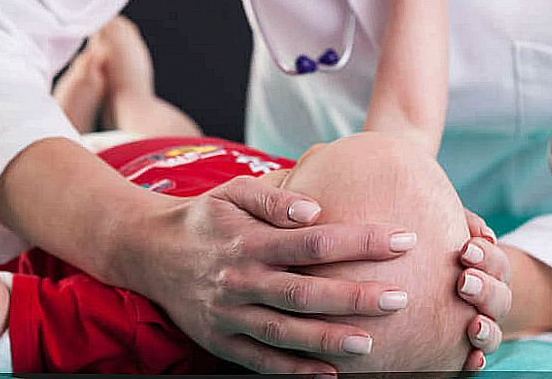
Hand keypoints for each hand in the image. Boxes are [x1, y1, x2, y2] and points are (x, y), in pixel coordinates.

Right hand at [117, 174, 417, 374]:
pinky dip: (294, 371)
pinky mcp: (220, 341)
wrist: (148, 250)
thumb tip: (314, 209)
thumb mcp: (233, 192)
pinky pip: (261, 361)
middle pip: (305, 292)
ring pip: (285, 332)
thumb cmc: (205, 216)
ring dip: (328, 339)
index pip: (315, 242)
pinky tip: (331, 374)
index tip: (404, 240)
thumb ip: (274, 199)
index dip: (361, 241)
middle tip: (400, 298)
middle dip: (355, 297)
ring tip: (371, 342)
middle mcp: (241, 280)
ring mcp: (230, 314)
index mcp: (249, 241)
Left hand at [457, 208, 509, 370]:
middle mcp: (490, 300)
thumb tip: (481, 231)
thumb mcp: (452, 230)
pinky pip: (477, 360)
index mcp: (489, 270)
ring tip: (473, 324)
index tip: (466, 249)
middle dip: (484, 289)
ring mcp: (481, 327)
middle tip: (464, 281)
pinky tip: (472, 359)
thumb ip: (463, 222)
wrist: (440, 289)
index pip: (496, 262)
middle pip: (499, 297)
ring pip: (493, 332)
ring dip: (485, 328)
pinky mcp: (465, 351)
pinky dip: (477, 360)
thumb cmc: (443, 251)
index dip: (486, 256)